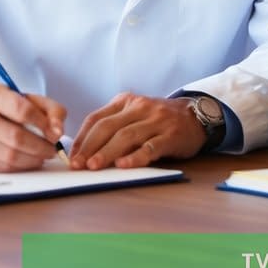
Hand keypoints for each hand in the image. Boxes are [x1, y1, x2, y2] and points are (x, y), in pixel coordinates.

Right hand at [0, 84, 65, 171]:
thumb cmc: (6, 108)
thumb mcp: (29, 99)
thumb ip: (51, 110)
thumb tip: (58, 132)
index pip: (22, 110)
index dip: (44, 124)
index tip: (56, 133)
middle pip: (17, 138)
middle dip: (42, 147)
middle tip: (53, 149)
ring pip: (11, 157)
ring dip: (34, 159)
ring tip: (43, 154)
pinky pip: (3, 168)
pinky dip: (21, 167)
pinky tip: (28, 160)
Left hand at [69, 93, 205, 169]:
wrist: (196, 115)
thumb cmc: (158, 120)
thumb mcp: (135, 114)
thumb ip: (114, 126)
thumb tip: (85, 152)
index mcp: (126, 101)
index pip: (96, 118)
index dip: (82, 138)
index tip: (72, 156)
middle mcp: (140, 107)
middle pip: (108, 127)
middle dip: (90, 147)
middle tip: (78, 165)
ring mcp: (156, 120)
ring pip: (126, 136)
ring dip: (107, 152)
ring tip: (94, 167)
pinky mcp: (171, 135)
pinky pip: (150, 146)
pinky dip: (135, 157)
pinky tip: (124, 165)